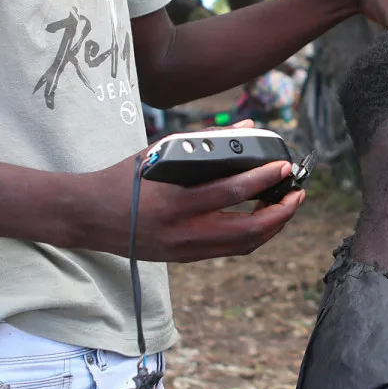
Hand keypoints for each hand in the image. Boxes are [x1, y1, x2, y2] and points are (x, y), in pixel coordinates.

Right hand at [79, 150, 304, 262]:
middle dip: (281, 212)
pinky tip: (264, 219)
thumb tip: (248, 130)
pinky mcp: (185, 258)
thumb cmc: (124, 178)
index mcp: (174, 201)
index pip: (230, 192)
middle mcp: (182, 231)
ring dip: (273, 226)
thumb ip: (206, 143)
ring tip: (287, 205)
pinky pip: (229, 249)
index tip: (283, 166)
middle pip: (247, 229)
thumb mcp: (160, 153)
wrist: (89, 216)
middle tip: (298, 192)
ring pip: (243, 245)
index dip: (262, 180)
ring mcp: (185, 250)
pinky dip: (253, 235)